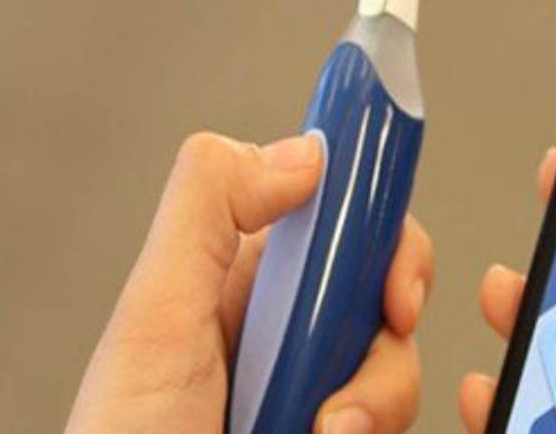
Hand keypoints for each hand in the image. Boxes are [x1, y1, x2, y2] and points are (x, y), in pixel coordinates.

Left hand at [67, 132, 433, 433]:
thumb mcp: (153, 319)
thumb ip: (210, 209)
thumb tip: (302, 150)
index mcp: (243, 286)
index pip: (337, 221)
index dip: (380, 234)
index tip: (392, 274)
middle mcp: (288, 334)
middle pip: (387, 291)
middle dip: (385, 330)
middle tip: (344, 370)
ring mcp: (318, 393)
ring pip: (401, 365)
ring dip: (374, 401)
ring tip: (319, 432)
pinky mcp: (343, 432)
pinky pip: (399, 416)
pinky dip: (374, 429)